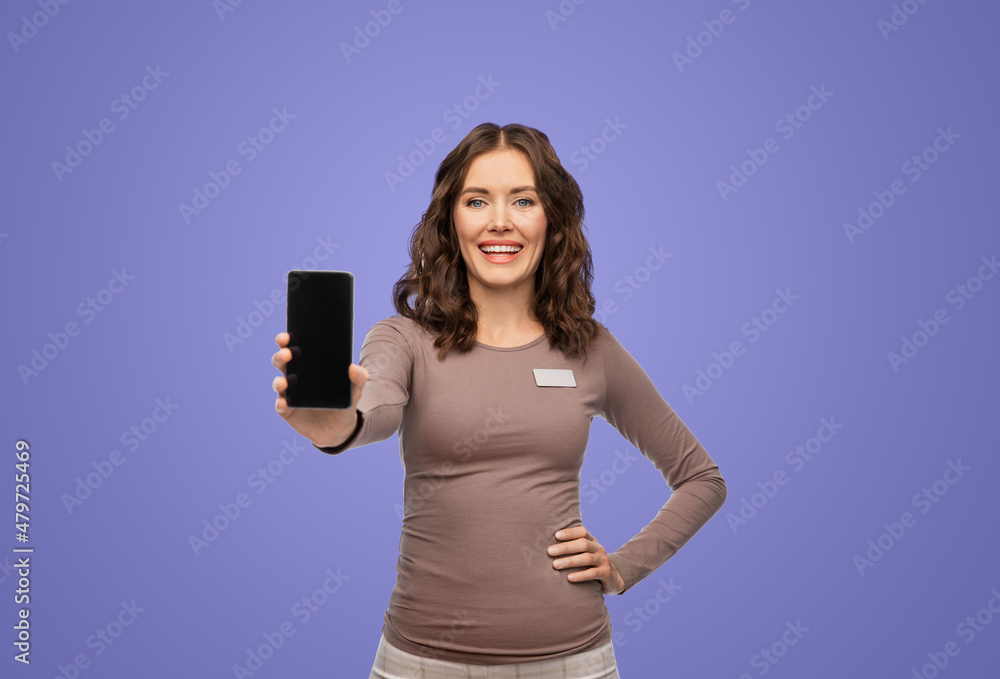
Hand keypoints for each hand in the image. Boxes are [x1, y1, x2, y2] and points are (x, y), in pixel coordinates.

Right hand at [271, 332, 368, 446]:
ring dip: (278, 381)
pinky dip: (280, 404)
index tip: (286, 336)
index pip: (294, 349)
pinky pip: (281, 406)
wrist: (340, 429)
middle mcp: (295, 377)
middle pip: (282, 363)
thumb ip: (358, 379)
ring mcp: (290, 394)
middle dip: (281, 356)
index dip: (286, 341)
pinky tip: (284, 403)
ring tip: (283, 383)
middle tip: (287, 354)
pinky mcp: (288, 411)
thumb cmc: (343, 403)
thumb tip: (355, 367)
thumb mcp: (354, 391)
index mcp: (309, 366)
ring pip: (278, 383)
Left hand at [547, 525, 624, 594]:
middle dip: (565, 547)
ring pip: (587, 558)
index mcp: (592, 541)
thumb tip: (547, 547)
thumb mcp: (585, 553)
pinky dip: (580, 575)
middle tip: (550, 551)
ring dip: (570, 561)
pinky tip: (569, 578)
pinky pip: (592, 574)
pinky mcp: (606, 573)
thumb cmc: (590, 564)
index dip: (570, 533)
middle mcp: (598, 549)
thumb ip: (572, 548)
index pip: (582, 532)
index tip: (556, 535)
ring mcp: (603, 560)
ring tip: (555, 565)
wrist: (613, 578)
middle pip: (583, 544)